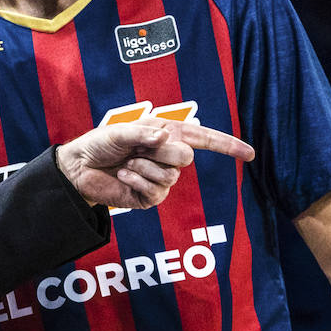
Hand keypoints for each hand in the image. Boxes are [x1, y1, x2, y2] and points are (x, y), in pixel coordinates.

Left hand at [56, 120, 253, 210]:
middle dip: (162, 154)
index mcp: (167, 134)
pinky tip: (124, 176)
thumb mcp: (118, 132)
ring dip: (144, 168)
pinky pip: (156, 192)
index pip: (204, 139)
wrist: (80, 169)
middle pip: (186, 158)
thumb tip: (165, 138)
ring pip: (170, 177)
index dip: (228, 146)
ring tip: (127, 164)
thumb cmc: (100, 144)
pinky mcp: (150, 198)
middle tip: (137, 151)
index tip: (250, 154)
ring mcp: (161, 179)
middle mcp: (168, 156)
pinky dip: (137, 182)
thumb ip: (142, 134)